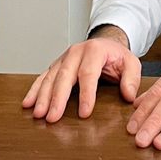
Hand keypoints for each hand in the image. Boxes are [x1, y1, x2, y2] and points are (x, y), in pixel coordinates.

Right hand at [21, 25, 140, 122]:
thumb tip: (129, 95)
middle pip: (65, 76)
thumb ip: (131, 79)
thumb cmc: (117, 56)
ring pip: (50, 77)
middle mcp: (76, 52)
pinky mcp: (56, 65)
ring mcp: (64, 58)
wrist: (106, 43)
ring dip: (43, 96)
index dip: (87, 94)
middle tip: (53, 117)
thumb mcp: (131, 63)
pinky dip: (35, 90)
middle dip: (58, 98)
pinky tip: (28, 103)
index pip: (89, 73)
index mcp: (95, 50)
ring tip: (39, 113)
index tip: (85, 113)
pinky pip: (43, 77)